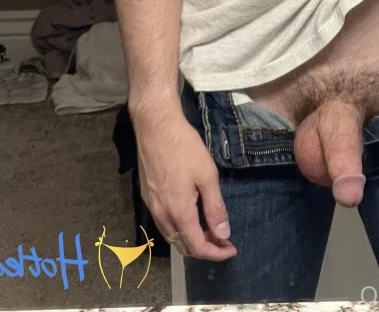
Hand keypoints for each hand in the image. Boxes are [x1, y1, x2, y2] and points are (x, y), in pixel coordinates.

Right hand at [132, 103, 235, 260]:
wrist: (155, 126)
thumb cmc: (184, 147)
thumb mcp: (207, 175)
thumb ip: (215, 207)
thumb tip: (223, 234)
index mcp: (179, 212)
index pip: (198, 246)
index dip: (216, 253)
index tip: (231, 249)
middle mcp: (162, 215)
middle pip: (183, 246)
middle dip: (204, 248)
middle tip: (223, 238)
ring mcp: (152, 206)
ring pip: (171, 236)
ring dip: (190, 239)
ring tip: (209, 228)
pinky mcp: (147, 196)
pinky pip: (163, 223)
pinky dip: (178, 228)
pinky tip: (189, 214)